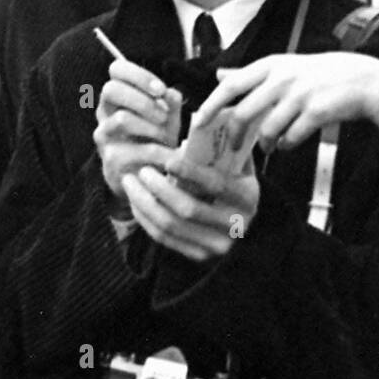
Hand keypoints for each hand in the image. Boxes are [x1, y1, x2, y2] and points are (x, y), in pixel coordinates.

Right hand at [94, 56, 182, 201]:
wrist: (145, 178)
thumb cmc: (154, 140)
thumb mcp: (167, 119)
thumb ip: (171, 104)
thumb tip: (171, 94)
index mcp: (117, 96)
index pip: (117, 69)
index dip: (138, 75)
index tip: (160, 89)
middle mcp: (105, 113)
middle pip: (110, 89)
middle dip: (142, 100)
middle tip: (163, 115)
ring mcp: (104, 136)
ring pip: (122, 119)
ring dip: (152, 126)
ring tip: (167, 137)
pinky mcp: (111, 160)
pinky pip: (137, 150)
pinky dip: (160, 152)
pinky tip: (171, 157)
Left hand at [122, 149, 259, 261]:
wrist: (243, 220)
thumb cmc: (235, 180)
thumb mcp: (237, 163)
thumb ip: (223, 146)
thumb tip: (196, 122)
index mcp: (248, 197)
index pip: (216, 185)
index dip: (190, 172)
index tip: (167, 159)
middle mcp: (236, 226)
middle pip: (188, 208)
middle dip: (159, 188)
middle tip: (141, 170)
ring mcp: (217, 245)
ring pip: (171, 225)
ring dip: (145, 203)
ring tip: (130, 182)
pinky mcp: (199, 256)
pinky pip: (165, 239)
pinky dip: (146, 219)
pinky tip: (135, 201)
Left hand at [194, 53, 378, 151]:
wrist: (363, 80)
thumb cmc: (320, 74)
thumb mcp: (285, 66)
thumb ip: (251, 74)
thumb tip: (219, 75)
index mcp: (271, 64)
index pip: (232, 84)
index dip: (213, 103)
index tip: (199, 120)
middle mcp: (283, 77)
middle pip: (245, 112)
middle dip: (235, 135)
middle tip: (232, 148)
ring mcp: (300, 94)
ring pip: (268, 130)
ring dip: (265, 143)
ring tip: (269, 146)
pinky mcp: (317, 112)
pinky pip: (291, 138)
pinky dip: (286, 145)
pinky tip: (290, 143)